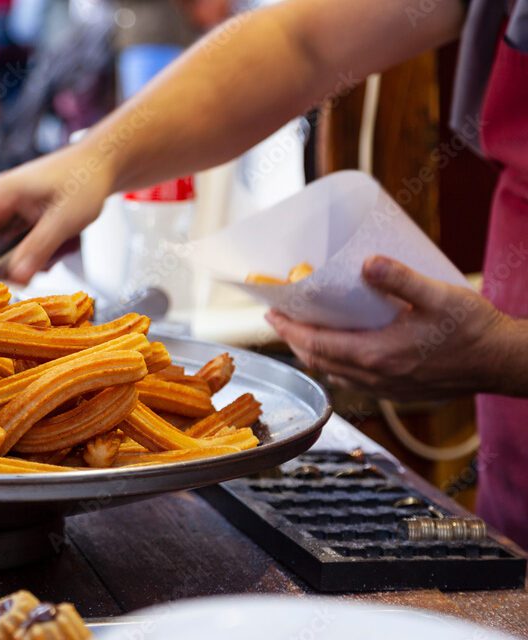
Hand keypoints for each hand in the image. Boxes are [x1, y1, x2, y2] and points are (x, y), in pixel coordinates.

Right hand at [0, 142, 113, 282]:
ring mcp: (11, 207)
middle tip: (36, 268)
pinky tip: (57, 246)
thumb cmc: (85, 179)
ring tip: (54, 253)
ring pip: (2, 246)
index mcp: (1, 193)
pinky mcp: (23, 215)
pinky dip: (34, 250)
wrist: (103, 163)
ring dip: (25, 257)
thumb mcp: (63, 219)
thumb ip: (39, 248)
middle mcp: (0, 199)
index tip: (5, 273)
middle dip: (8, 261)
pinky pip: (18, 242)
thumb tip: (17, 277)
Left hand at [265, 255, 511, 400]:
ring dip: (313, 353)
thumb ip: (400, 278)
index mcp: (378, 355)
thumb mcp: (438, 295)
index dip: (289, 330)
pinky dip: (335, 365)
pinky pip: (353, 381)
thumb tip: (366, 262)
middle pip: (318, 361)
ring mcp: (386, 388)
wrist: (503, 362)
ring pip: (334, 373)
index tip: (271, 314)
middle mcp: (376, 376)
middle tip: (280, 319)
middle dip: (294, 340)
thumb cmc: (474, 328)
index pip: (316, 344)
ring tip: (302, 332)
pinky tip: (339, 350)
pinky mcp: (397, 392)